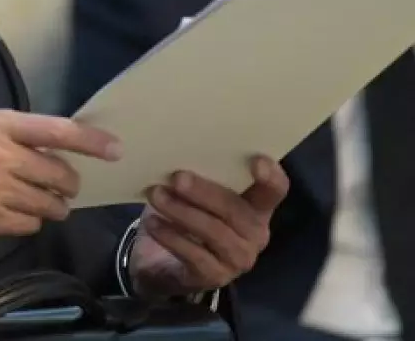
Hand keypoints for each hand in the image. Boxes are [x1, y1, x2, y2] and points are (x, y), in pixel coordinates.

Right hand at [0, 109, 121, 241]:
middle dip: (66, 181)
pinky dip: (29, 220)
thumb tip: (54, 145)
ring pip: (50, 205)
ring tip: (35, 197)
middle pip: (60, 174)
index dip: (91, 141)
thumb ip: (10, 130)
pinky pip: (30, 226)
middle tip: (59, 181)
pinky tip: (10, 210)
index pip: (55, 131)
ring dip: (51, 203)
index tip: (115, 149)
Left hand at [129, 156, 288, 297]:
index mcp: (256, 206)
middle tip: (176, 177)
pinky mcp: (215, 276)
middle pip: (237, 210)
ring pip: (215, 232)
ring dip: (183, 212)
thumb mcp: (193, 193)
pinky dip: (171, 237)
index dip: (271, 177)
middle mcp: (255, 233)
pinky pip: (195, 255)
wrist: (164, 263)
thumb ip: (196, 173)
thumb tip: (174, 151)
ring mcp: (237, 258)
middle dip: (205, 192)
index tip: (255, 160)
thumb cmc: (186, 215)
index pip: (275, 191)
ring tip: (156, 196)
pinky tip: (153, 223)